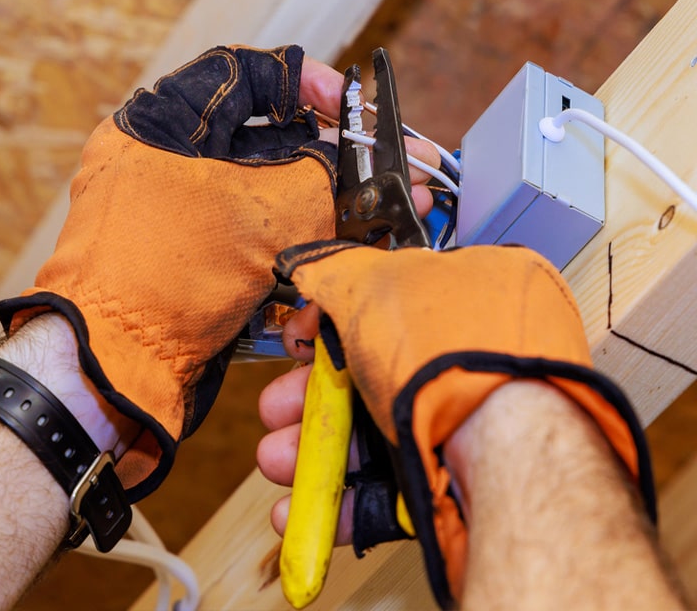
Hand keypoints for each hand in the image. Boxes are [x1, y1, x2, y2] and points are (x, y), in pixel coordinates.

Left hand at [0, 45, 438, 502]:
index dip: (304, 82)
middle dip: (330, 156)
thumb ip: (319, 178)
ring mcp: (181, 214)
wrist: (111, 374)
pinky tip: (345, 248)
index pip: (242, 73)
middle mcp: (166, 162)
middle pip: (264, 139)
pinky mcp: (198, 260)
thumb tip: (356, 166)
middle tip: (382, 166)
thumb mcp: (258, 215)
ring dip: (324, 206)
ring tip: (381, 212)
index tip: (347, 104)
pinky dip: (298, 243)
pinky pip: (258, 238)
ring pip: (267, 195)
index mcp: (159, 123)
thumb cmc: (160, 278)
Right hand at [269, 243, 654, 606]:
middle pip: (369, 375)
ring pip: (373, 434)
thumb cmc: (448, 351)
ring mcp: (466, 420)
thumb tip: (310, 266)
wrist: (503, 444)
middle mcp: (470, 357)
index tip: (298, 343)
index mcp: (467, 293)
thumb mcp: (373, 284)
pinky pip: (391, 487)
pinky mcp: (458, 479)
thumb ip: (335, 272)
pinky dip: (341, 501)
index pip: (383, 303)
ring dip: (312, 452)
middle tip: (276, 410)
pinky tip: (298, 513)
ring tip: (276, 463)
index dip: (329, 323)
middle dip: (308, 398)